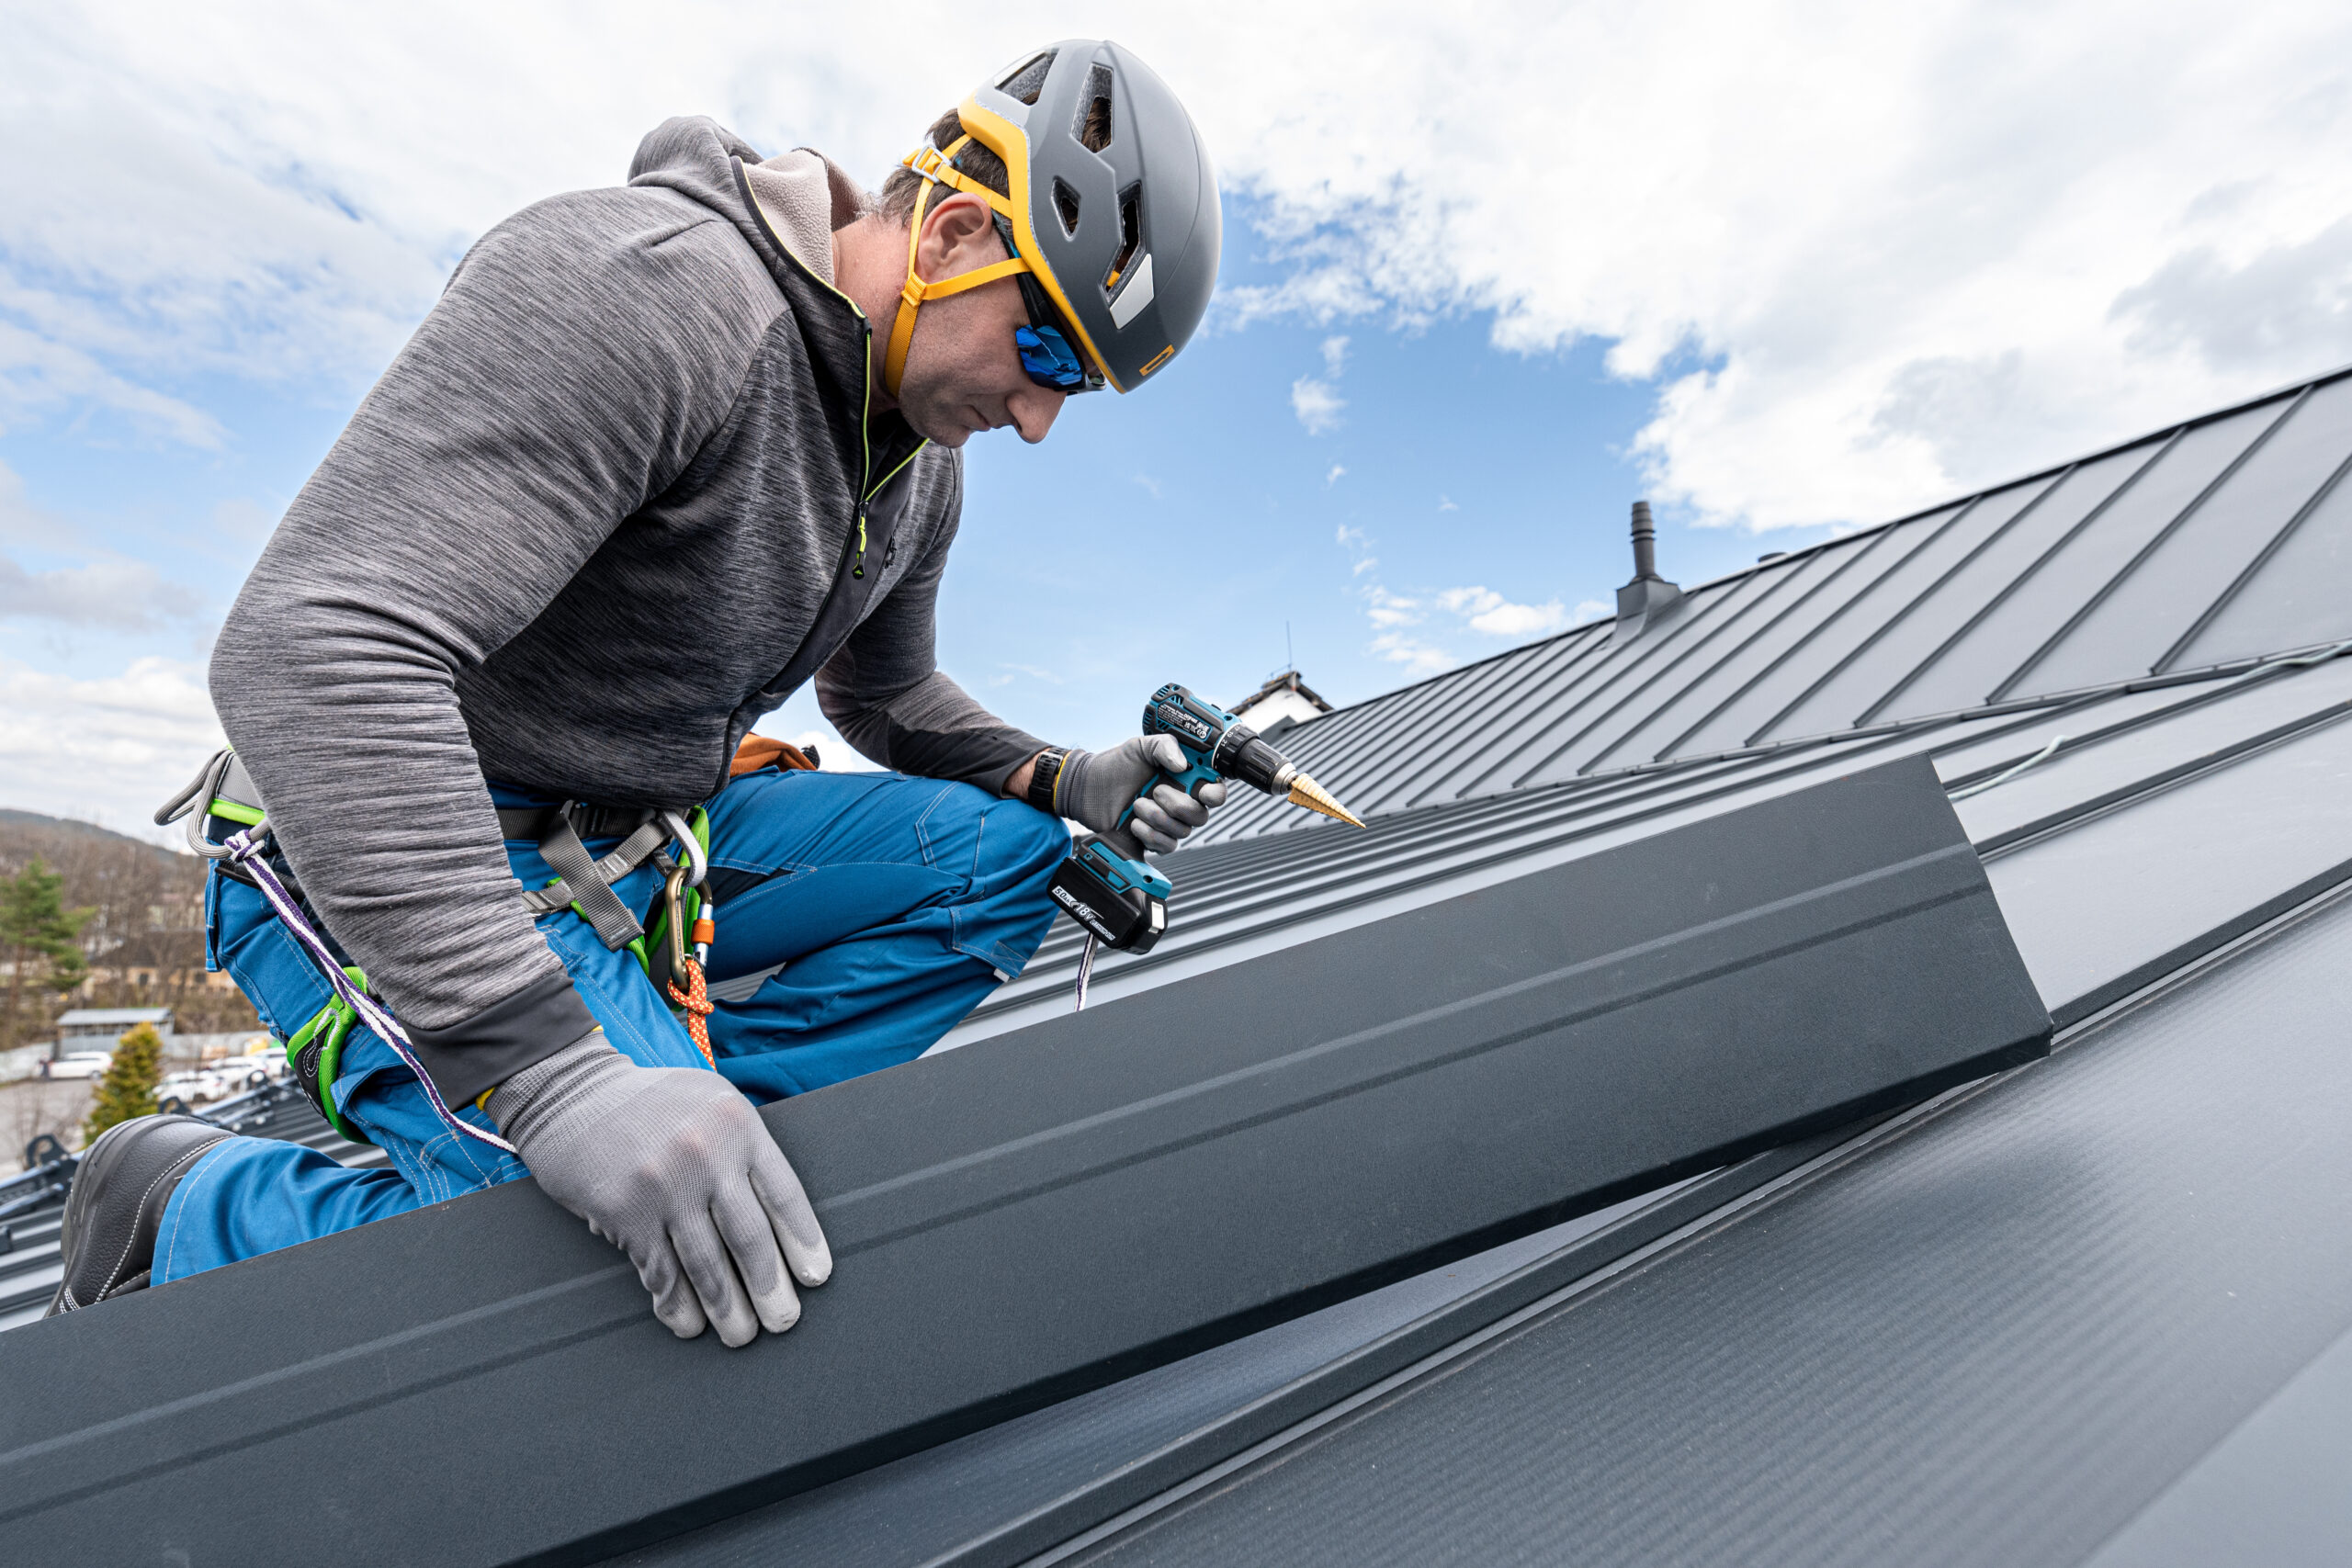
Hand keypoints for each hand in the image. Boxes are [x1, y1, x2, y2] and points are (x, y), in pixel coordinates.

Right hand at [489, 1034, 831, 1346]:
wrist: (572, 1091)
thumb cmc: (653, 1103)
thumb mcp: (713, 1103)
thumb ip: (745, 1149)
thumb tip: (777, 1220)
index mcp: (738, 1125)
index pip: (784, 1194)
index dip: (802, 1242)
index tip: (816, 1276)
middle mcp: (706, 1154)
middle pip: (749, 1237)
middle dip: (770, 1288)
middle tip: (783, 1320)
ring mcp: (664, 1185)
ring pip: (706, 1263)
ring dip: (726, 1307)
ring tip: (741, 1333)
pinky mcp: (624, 1211)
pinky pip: (659, 1270)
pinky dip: (676, 1303)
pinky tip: (688, 1323)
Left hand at [1058, 734, 1228, 856]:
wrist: (1087, 788)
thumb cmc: (1115, 765)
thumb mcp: (1140, 746)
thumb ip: (1164, 746)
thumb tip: (1182, 764)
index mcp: (1184, 779)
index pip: (1215, 791)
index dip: (1216, 794)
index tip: (1204, 792)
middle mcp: (1180, 802)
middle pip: (1200, 816)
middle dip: (1178, 806)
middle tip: (1155, 791)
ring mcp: (1167, 822)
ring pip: (1182, 832)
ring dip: (1158, 819)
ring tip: (1137, 804)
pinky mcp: (1153, 839)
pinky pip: (1167, 845)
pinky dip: (1150, 835)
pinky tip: (1134, 823)